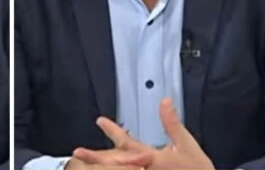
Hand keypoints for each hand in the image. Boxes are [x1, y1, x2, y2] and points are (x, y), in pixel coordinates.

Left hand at [75, 98, 213, 169]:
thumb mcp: (187, 144)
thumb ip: (172, 124)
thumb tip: (164, 101)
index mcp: (151, 158)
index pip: (126, 143)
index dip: (112, 130)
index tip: (99, 120)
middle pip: (115, 164)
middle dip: (95, 158)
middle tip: (77, 153)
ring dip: (104, 165)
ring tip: (85, 161)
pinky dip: (120, 169)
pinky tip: (112, 167)